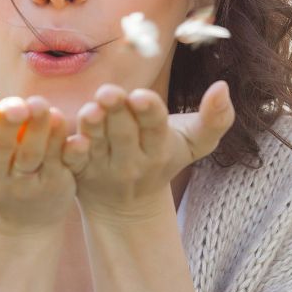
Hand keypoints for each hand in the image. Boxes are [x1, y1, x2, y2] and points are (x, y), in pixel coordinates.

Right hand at [0, 84, 85, 234]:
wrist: (18, 221)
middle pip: (1, 149)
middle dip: (8, 125)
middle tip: (17, 104)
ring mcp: (26, 185)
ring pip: (33, 156)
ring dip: (39, 131)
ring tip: (43, 106)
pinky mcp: (56, 186)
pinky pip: (62, 164)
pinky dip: (68, 149)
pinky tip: (76, 135)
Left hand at [69, 80, 234, 221]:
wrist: (129, 205)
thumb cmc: (165, 158)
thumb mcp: (195, 142)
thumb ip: (216, 118)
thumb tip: (223, 86)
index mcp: (160, 146)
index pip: (156, 126)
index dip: (148, 111)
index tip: (140, 95)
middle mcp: (133, 159)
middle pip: (124, 132)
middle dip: (117, 111)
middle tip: (109, 92)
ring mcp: (104, 167)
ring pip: (98, 145)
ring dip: (93, 128)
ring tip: (91, 110)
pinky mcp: (80, 172)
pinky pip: (74, 163)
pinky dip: (71, 152)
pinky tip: (68, 138)